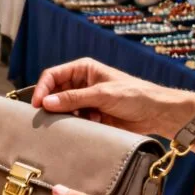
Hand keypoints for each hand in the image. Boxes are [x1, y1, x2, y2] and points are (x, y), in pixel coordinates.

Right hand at [31, 58, 185, 136]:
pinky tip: (88, 125)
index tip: (37, 105)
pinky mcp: (91, 115)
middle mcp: (81, 83)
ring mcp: (86, 100)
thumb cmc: (135, 95)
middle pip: (55, 93)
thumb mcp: (102, 94)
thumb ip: (74, 98)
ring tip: (74, 121)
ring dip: (66, 116)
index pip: (53, 76)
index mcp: (83, 69)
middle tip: (47, 118)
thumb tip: (46, 103)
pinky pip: (74, 120)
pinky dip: (76, 124)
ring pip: (63, 108)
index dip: (42, 89)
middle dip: (52, 105)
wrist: (157, 113)